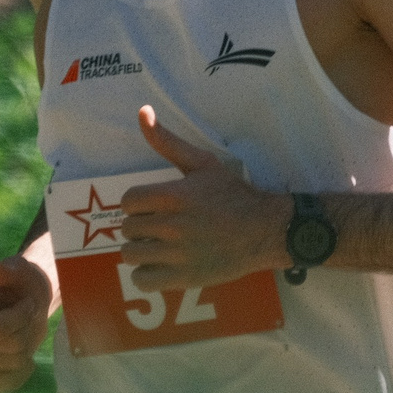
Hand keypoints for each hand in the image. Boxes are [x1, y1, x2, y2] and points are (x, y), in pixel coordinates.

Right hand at [0, 254, 53, 392]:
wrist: (28, 305)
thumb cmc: (23, 285)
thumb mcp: (21, 271)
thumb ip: (7, 269)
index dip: (21, 317)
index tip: (27, 303)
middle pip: (9, 345)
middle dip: (26, 329)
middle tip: (25, 317)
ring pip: (14, 362)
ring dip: (27, 346)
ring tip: (22, 331)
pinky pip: (10, 382)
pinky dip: (24, 369)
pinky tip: (23, 354)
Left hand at [118, 105, 287, 292]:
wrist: (265, 230)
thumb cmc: (233, 195)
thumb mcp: (202, 164)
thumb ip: (168, 141)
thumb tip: (142, 112)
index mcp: (174, 195)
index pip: (128, 201)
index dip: (137, 204)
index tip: (153, 207)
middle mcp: (173, 225)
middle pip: (128, 228)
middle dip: (140, 227)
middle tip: (160, 227)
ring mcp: (178, 254)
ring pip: (130, 254)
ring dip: (140, 250)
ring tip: (158, 247)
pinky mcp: (184, 278)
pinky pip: (142, 280)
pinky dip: (146, 274)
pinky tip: (161, 266)